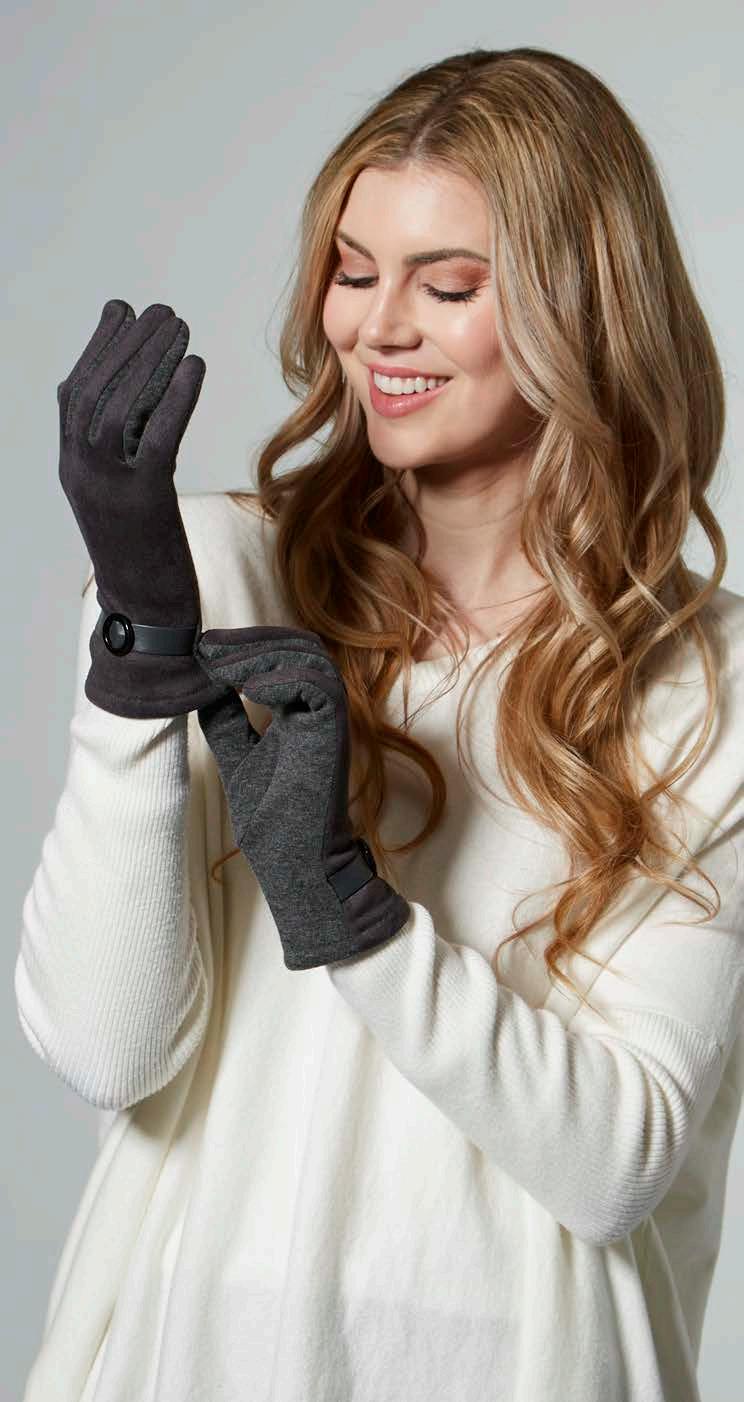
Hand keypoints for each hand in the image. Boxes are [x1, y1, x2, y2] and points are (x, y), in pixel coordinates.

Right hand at [58, 298, 227, 719]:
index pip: (75, 394)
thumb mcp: (123, 500)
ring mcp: (108, 487)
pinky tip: (195, 367)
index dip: (98, 349)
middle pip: (97, 390)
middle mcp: (81, 473)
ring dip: (151, 359)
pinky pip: (156, 438)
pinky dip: (175, 397)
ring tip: (178, 327)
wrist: (147, 620)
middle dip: (127, 343)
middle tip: (160, 311)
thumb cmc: (144, 559)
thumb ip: (122, 455)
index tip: (121, 312)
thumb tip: (140, 405)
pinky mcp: (142, 503)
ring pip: (120, 407)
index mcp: (73, 470)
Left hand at [194, 625, 410, 969]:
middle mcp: (319, 709)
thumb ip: (227, 722)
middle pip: (298, 645)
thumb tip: (202, 688)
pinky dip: (283, 679)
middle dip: (251, 638)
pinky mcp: (333, 735)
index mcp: (300, 711)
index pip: (284, 654)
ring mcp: (328, 721)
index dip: (246, 642)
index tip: (201, 647)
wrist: (296, 863)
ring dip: (262, 653)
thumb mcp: (238, 758)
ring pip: (310, 659)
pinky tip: (246, 689)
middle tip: (206, 646)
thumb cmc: (274, 819)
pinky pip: (319, 688)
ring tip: (220, 665)